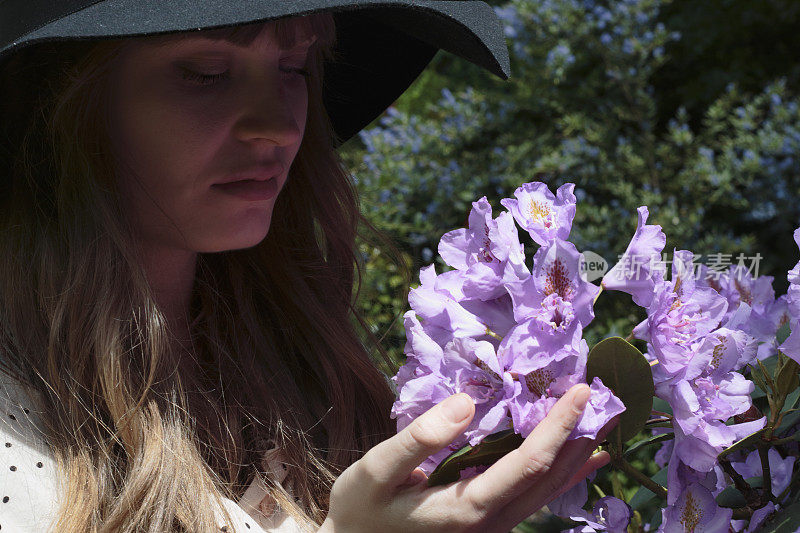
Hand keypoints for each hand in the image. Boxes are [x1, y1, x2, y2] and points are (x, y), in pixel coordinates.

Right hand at [319, 384, 617, 532]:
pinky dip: (559, 474)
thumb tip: (467, 403)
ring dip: (576, 458)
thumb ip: (420, 438)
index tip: (580, 391)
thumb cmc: (361, 508)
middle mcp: (489, 526)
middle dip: (580, 438)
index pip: (528, 464)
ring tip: (604, 428)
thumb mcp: (376, 471)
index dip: (558, 427)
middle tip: (606, 400)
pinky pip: (533, 499)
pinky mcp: (487, 526)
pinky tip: (578, 460)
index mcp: (466, 510)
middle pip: (549, 480)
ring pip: (546, 494)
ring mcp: (491, 530)